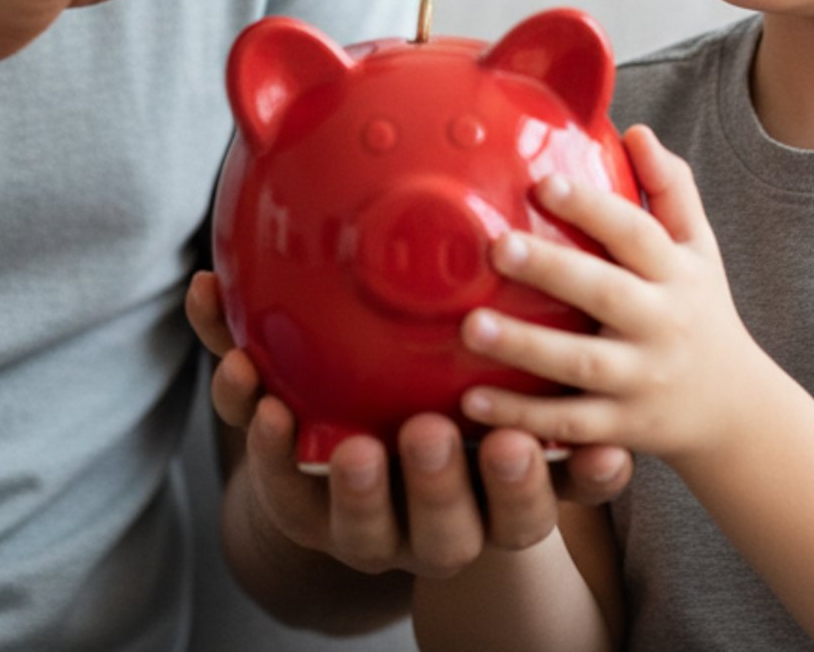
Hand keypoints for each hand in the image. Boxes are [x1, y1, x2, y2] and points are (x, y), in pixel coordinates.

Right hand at [184, 271, 632, 581]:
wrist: (421, 485)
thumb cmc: (341, 417)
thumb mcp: (287, 392)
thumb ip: (242, 345)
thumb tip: (202, 284)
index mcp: (347, 504)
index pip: (313, 501)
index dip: (295, 469)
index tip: (277, 418)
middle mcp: (410, 527)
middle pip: (411, 529)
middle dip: (414, 487)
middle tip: (418, 434)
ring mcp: (477, 522)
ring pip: (492, 528)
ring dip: (503, 489)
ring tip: (511, 441)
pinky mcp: (539, 504)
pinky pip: (570, 503)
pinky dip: (589, 482)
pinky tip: (611, 450)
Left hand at [455, 124, 767, 467]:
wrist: (738, 410)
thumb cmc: (702, 312)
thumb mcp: (700, 248)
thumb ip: (671, 188)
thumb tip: (636, 131)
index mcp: (676, 273)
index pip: (635, 232)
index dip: (591, 208)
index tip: (542, 183)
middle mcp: (661, 324)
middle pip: (606, 294)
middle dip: (552, 270)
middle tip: (497, 248)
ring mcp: (642, 380)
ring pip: (580, 365)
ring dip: (525, 348)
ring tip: (470, 326)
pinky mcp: (622, 429)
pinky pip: (567, 425)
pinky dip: (520, 418)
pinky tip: (469, 400)